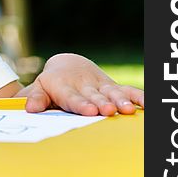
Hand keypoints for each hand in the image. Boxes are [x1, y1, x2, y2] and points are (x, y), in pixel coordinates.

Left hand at [21, 53, 143, 115]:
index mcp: (64, 86)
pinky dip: (138, 96)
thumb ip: (36, 98)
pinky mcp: (111, 86)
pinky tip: (148, 104)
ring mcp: (99, 85)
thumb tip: (30, 108)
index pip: (72, 97)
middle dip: (102, 103)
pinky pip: (127, 90)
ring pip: (111, 92)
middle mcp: (84, 85)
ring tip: (127, 109)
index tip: (89, 110)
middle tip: (108, 110)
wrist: (69, 65)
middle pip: (94, 96)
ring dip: (120, 100)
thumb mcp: (40, 87)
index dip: (80, 104)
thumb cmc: (52, 83)